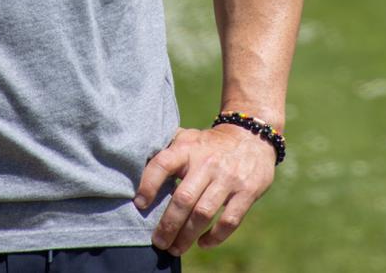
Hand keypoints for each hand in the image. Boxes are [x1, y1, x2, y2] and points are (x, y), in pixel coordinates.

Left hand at [134, 124, 277, 255]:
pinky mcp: (247, 192)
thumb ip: (166, 151)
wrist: (251, 136)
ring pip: (203, 213)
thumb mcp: (187, 138)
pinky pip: (229, 220)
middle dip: (168, 225)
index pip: (163, 164)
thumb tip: (133, 169)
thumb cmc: (209, 144)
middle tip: (158, 242)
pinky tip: (202, 243)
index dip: (148, 184)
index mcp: (188, 147)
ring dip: (187, 236)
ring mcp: (228, 178)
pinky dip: (215, 237)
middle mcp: (207, 162)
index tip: (139, 204)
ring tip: (174, 249)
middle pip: (183, 199)